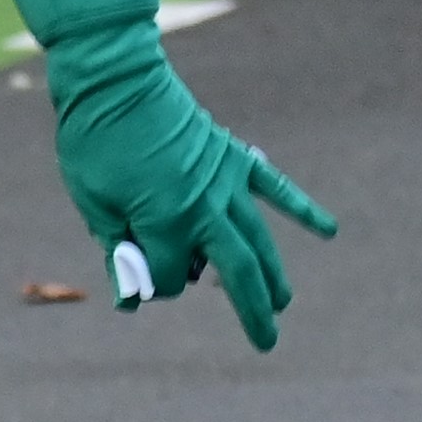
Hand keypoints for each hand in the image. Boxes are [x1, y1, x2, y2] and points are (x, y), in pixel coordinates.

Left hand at [43, 45, 335, 348]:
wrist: (115, 80)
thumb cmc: (95, 143)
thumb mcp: (93, 202)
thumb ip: (118, 249)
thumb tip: (130, 298)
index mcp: (168, 221)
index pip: (174, 276)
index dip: (154, 283)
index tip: (136, 275)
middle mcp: (206, 207)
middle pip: (238, 271)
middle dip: (252, 310)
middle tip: (267, 342)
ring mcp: (226, 181)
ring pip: (259, 238)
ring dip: (274, 273)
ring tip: (283, 302)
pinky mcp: (235, 157)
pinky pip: (275, 188)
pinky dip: (302, 209)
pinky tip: (328, 230)